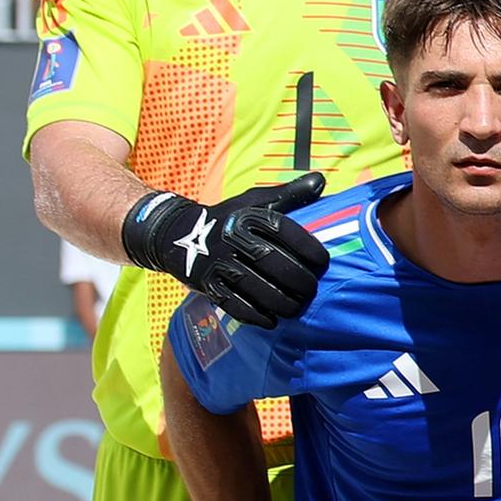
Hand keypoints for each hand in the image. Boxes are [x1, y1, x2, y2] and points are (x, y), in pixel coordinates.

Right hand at [126, 170, 332, 328]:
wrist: (176, 233)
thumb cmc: (229, 216)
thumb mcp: (255, 201)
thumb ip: (290, 193)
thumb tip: (321, 179)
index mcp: (247, 217)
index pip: (285, 231)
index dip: (309, 249)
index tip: (323, 262)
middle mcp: (232, 239)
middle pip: (273, 263)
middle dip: (299, 280)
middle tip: (312, 289)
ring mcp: (218, 264)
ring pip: (256, 287)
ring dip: (282, 302)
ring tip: (296, 307)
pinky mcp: (207, 284)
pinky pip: (234, 305)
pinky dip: (256, 316)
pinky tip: (272, 320)